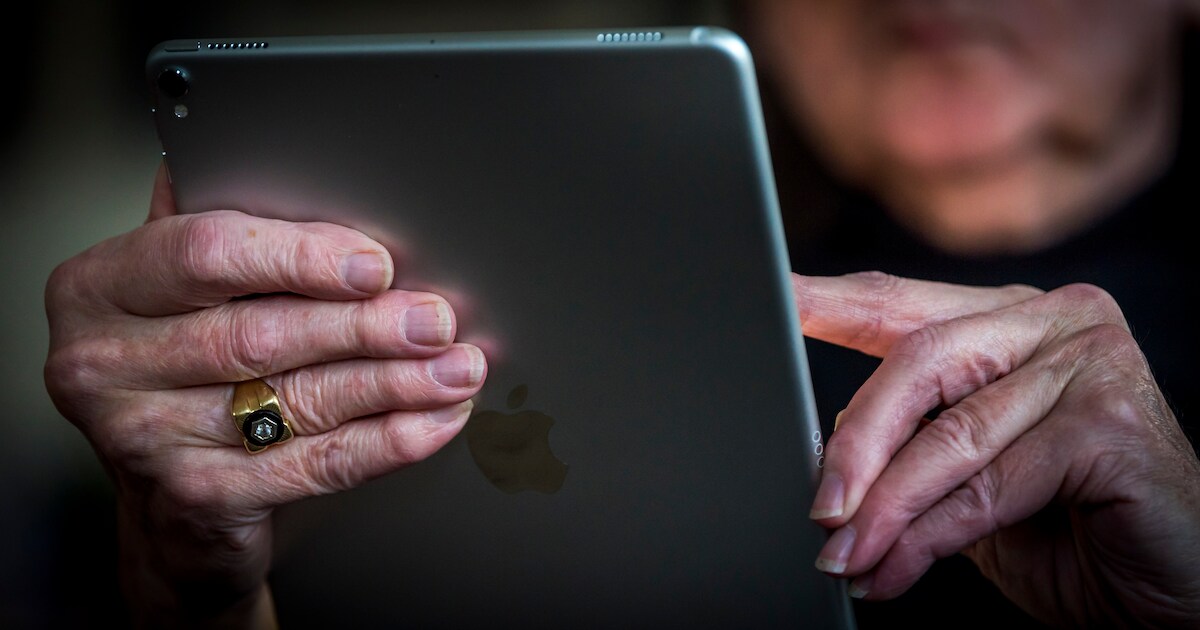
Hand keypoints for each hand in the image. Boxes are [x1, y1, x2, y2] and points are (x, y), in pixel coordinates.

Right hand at [43, 165, 486, 626]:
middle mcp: (105, 362)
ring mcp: (143, 437)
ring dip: (393, 382)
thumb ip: (227, 234)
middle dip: (365, 325)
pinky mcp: (197, 498)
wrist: (164, 507)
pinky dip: (386, 441)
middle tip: (436, 319)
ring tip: (455, 368)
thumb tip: (312, 172)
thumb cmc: (183, 372)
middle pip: (259, 333)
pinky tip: (432, 421)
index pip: (204, 255)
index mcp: (101, 286)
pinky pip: (313, 464)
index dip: (299, 256)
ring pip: (296, 398)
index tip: (375, 263)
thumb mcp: (181, 293)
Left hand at [793, 271, 1199, 627]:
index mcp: (1011, 323)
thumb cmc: (1069, 530)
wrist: (1171, 590)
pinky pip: (990, 484)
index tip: (775, 298)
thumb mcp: (968, 481)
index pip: (901, 306)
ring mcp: (1092, 364)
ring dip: (886, 507)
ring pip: (951, 433)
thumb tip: (823, 467)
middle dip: (856, 443)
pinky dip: (932, 536)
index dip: (831, 305)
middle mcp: (1055, 324)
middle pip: (919, 360)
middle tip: (819, 510)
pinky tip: (897, 568)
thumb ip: (913, 451)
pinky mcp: (1112, 423)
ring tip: (848, 555)